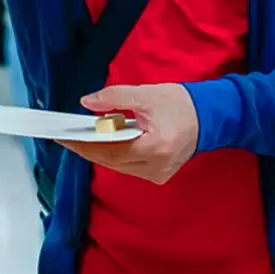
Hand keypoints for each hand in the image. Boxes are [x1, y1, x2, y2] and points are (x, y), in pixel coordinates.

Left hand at [57, 83, 198, 184]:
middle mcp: (155, 168)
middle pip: (109, 161)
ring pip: (116, 166)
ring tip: (78, 139)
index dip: (83, 144)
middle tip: (65, 136)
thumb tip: (86, 102)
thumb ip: (115, 97)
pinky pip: (126, 168)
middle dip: (86, 148)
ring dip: (98, 153)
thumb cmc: (181, 104)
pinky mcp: (157, 177)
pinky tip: (100, 145)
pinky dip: (113, 156)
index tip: (62, 136)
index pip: (109, 149)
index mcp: (154, 148)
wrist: (211, 117)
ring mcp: (156, 176)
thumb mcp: (146, 94)